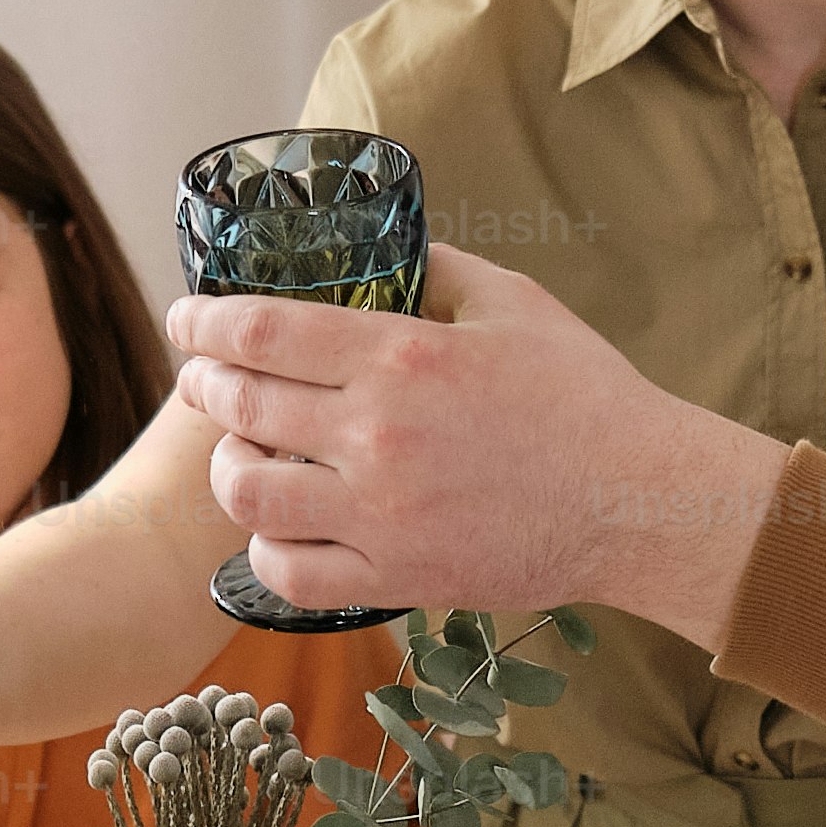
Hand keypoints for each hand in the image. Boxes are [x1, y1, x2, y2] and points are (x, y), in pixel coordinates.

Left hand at [164, 250, 782, 639]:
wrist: (640, 500)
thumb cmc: (586, 395)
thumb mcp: (513, 301)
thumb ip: (433, 269)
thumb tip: (379, 250)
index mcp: (402, 355)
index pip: (261, 330)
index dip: (203, 320)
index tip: (185, 317)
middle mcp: (377, 434)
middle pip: (241, 405)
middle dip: (205, 385)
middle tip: (203, 378)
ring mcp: (381, 514)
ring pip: (248, 493)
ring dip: (227, 466)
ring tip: (239, 453)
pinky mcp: (396, 576)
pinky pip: (289, 572)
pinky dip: (265, 548)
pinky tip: (277, 527)